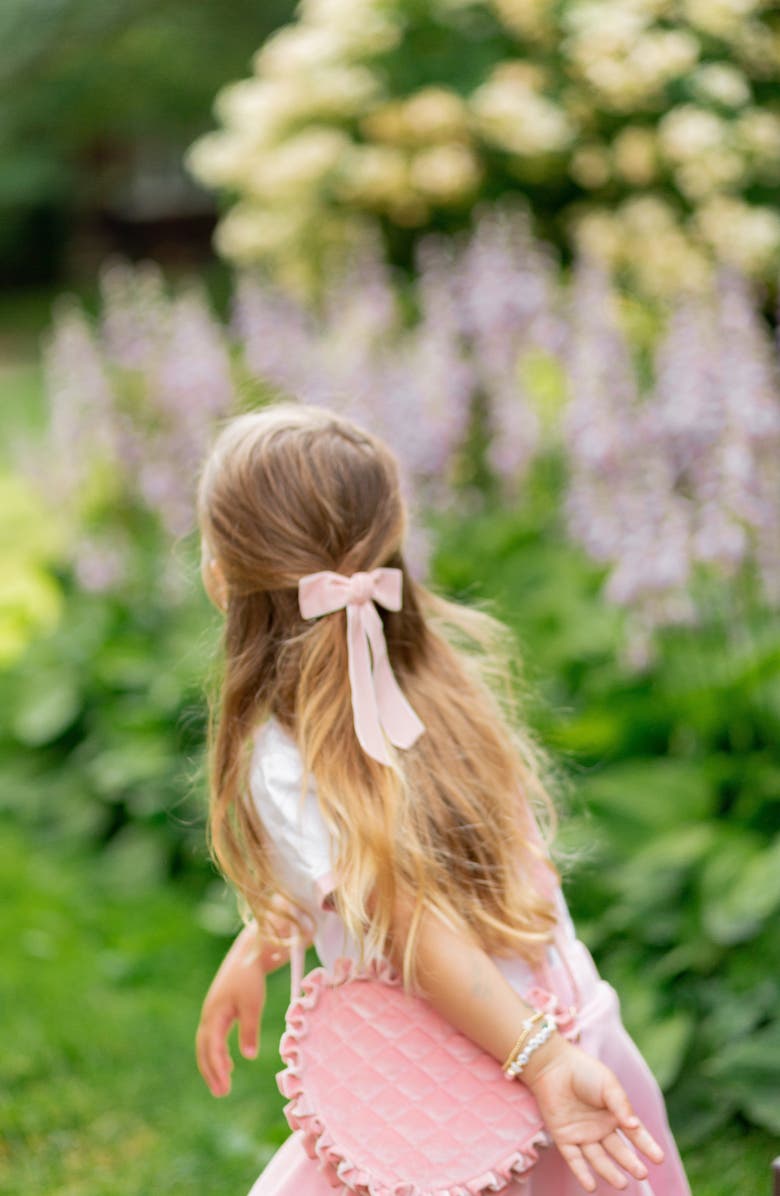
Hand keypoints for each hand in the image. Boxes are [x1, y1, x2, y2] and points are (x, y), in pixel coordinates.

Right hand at [195, 923, 266, 1096]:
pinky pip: (213, 1038)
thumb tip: (249, 1057)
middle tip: (221, 1093)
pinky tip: (229, 1065)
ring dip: (213, 1065)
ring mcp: (212, 1013)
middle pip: (204, 1049)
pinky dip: (218, 1054)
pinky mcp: (219, 1011)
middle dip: (211, 1072)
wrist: (248, 955)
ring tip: (223, 1086)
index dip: (217, 1068)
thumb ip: (249, 1030)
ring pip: (207, 1045)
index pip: (212, 1047)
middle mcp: (209, 1016)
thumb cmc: (250, 978)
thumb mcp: (252, 1004)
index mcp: (214, 1014)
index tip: (225, 1087)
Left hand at [523, 1036, 664, 1191]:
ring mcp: (582, 1134)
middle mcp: (600, 1127)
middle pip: (618, 1150)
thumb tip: (635, 1126)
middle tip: (642, 1174)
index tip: (659, 1159)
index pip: (634, 1134)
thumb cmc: (583, 1070)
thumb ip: (621, 1105)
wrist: (552, 1064)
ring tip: (622, 1184)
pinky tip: (591, 1186)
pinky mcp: (564, 1138)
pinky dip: (582, 1173)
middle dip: (630, 1163)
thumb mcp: (608, 1084)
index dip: (647, 1146)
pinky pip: (574, 1159)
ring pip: (598, 1158)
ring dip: (609, 1172)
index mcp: (614, 1114)